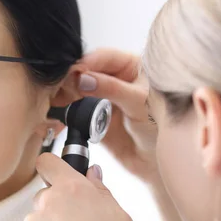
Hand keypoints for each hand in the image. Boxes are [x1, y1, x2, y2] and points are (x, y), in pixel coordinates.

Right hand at [57, 49, 158, 182]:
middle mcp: (115, 80)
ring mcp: (102, 100)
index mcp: (132, 67)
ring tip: (59, 102)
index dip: (87, 63)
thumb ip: (112, 89)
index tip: (74, 72)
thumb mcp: (140, 102)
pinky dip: (66, 113)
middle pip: (87, 72)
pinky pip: (75, 112)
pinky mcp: (92, 119)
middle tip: (63, 89)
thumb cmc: (161, 128)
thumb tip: (85, 79)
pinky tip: (62, 116)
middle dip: (73, 80)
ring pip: (77, 91)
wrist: (156, 163)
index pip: (104, 57)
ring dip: (66, 96)